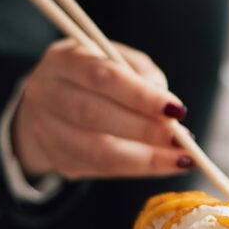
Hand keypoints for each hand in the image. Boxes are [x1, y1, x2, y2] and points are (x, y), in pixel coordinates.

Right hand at [12, 39, 193, 179]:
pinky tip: (164, 165)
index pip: (102, 77)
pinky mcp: (59, 159)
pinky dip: (137, 169)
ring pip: (97, 151)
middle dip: (145, 130)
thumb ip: (143, 75)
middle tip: (183, 140)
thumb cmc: (97, 76)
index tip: (177, 110)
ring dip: (146, 158)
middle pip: (94, 115)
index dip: (141, 96)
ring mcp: (46, 130)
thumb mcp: (118, 59)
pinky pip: (101, 169)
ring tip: (181, 159)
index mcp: (62, 60)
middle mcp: (46, 94)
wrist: (53, 100)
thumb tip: (169, 109)